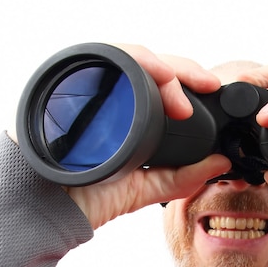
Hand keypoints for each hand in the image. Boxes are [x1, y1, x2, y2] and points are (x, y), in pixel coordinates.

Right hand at [43, 44, 230, 228]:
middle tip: (204, 86)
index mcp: (126, 114)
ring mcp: (86, 87)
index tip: (212, 89)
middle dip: (182, 70)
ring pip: (129, 55)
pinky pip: (103, 56)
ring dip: (161, 67)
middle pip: (147, 63)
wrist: (46, 210)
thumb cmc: (88, 197)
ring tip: (180, 94)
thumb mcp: (145, 188)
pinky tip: (152, 75)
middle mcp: (106, 95)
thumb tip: (221, 162)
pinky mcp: (66, 83)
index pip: (158, 82)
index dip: (188, 79)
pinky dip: (134, 60)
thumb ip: (183, 178)